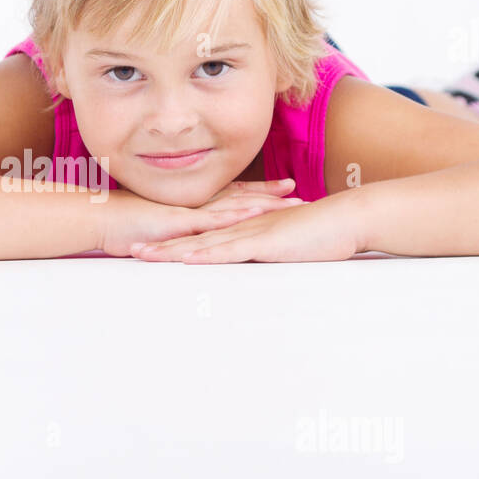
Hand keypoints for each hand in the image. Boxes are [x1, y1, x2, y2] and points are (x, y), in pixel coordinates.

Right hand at [99, 178, 304, 256]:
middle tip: (300, 195)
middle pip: (241, 198)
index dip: (260, 192)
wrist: (98, 217)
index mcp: (192, 204)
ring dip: (263, 205)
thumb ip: (176, 229)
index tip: (285, 189)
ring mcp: (189, 211)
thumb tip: (189, 236)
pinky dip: (232, 217)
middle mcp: (195, 204)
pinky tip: (252, 216)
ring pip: (234, 206)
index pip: (233, 196)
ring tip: (290, 204)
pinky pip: (210, 220)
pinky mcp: (179, 222)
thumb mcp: (156, 226)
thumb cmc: (121, 222)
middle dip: (272, 197)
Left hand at [129, 190, 365, 262]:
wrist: (349, 218)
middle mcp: (242, 226)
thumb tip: (254, 260)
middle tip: (129, 249)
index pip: (202, 234)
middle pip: (193, 237)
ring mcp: (252, 232)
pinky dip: (208, 254)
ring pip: (204, 242)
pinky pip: (231, 249)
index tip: (149, 244)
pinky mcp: (266, 243)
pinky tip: (188, 259)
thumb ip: (267, 251)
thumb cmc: (322, 234)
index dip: (174, 239)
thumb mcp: (286, 245)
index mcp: (245, 226)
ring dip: (173, 250)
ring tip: (144, 255)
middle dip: (161, 244)